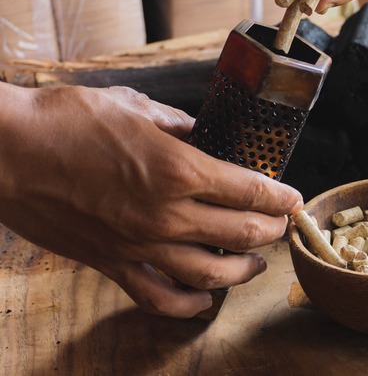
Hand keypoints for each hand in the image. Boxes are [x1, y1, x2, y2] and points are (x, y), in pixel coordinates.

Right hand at [0, 83, 302, 317]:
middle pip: (243, 233)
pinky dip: (189, 305)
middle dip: (272, 230)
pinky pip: (159, 298)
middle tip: (280, 224)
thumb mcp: (132, 106)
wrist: (6, 153)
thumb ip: (175, 123)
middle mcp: (167, 213)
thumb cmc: (66, 121)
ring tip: (257, 262)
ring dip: (244, 270)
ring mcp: (141, 245)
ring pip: (211, 273)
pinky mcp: (113, 263)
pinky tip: (206, 300)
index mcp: (179, 169)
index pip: (251, 191)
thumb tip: (198, 131)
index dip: (282, 197)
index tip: (294, 198)